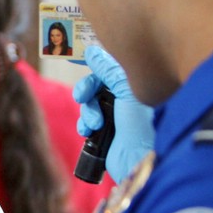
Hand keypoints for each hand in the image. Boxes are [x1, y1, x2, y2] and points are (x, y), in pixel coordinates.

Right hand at [72, 45, 154, 182]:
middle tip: (82, 97)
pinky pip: (86, 122)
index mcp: (135, 85)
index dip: (92, 63)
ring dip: (87, 112)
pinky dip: (84, 125)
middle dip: (86, 90)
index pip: (109, 67)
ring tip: (95, 124)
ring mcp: (115, 116)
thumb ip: (109, 70)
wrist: (139, 162)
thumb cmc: (141, 126)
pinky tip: (89, 132)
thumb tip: (92, 51)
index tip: (72, 57)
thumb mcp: (127, 91)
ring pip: (89, 104)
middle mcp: (125, 98)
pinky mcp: (105, 132)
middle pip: (95, 84)